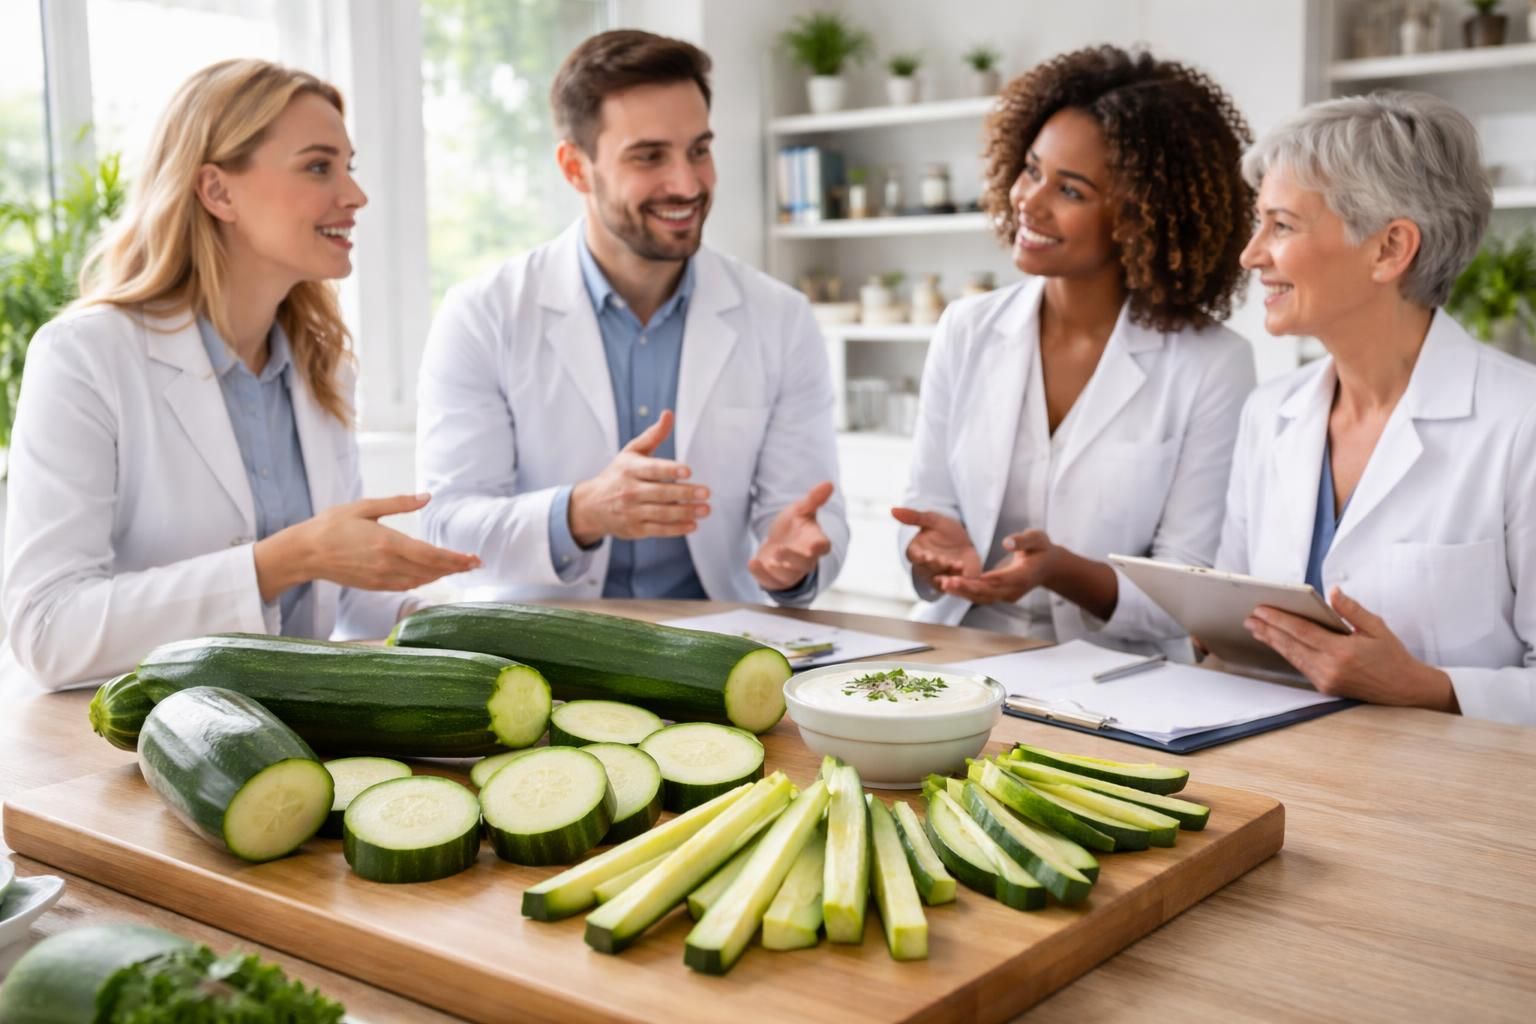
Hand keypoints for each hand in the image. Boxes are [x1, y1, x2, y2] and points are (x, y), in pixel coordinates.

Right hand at [254, 493, 480, 599]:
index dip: (455, 559)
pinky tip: (432, 574)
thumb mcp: (365, 507)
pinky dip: (424, 580)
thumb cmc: (332, 525)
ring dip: (442, 575)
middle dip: (456, 567)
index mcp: (387, 543)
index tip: (474, 558)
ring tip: (459, 568)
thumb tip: (427, 497)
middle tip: (476, 563)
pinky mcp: (375, 586)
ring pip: (421, 580)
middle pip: (431, 570)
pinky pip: (406, 585)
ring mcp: (381, 578)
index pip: (431, 555)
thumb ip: (399, 503)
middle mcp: (387, 565)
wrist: (305, 553)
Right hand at [567, 410, 709, 545]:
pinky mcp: (635, 529)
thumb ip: (653, 435)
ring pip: (662, 513)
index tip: (688, 471)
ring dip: (686, 512)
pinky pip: (659, 530)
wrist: (591, 506)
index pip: (652, 469)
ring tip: (705, 509)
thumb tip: (669, 414)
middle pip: (661, 493)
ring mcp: (632, 511)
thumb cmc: (618, 475)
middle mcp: (629, 491)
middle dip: (685, 493)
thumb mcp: (631, 452)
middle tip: (705, 492)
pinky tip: (693, 524)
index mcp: (630, 469)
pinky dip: (677, 529)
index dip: (670, 470)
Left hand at [749, 481, 833, 590]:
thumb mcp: (801, 510)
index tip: (815, 544)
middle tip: (779, 550)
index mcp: (815, 542)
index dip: (820, 547)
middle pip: (805, 564)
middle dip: (793, 559)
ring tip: (768, 560)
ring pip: (788, 576)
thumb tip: (828, 483)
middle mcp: (806, 559)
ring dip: (777, 570)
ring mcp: (791, 572)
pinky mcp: (776, 579)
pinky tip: (752, 563)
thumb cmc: (794, 526)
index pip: (823, 547)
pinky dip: (761, 575)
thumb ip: (813, 499)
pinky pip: (771, 583)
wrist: (778, 541)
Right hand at [891, 507, 981, 588]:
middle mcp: (924, 567)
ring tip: (958, 566)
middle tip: (945, 561)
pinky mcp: (952, 583)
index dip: (920, 557)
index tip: (927, 556)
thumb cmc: (945, 530)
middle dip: (936, 566)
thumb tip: (893, 509)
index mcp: (916, 551)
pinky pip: (952, 588)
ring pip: (939, 580)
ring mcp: (938, 577)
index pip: (914, 556)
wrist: (966, 541)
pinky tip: (965, 576)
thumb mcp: (932, 520)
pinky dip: (957, 584)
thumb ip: (914, 517)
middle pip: (927, 570)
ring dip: (947, 575)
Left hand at [931, 528, 1058, 604]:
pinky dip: (965, 592)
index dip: (984, 580)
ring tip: (943, 583)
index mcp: (1024, 575)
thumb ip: (1023, 540)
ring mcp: (1007, 595)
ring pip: (982, 597)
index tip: (967, 577)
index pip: (1002, 579)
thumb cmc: (1041, 549)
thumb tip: (1007, 542)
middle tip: (947, 581)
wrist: (1048, 566)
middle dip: (967, 588)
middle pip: (988, 592)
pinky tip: (949, 586)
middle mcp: (1014, 589)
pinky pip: (981, 596)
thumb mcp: (1037, 538)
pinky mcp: (1000, 595)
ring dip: (962, 592)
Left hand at [1245, 588, 1458, 711]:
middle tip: (1250, 618)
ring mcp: (1326, 680)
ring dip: (1273, 642)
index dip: (1279, 620)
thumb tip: (1333, 592)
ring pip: (1293, 657)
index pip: (1302, 632)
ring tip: (1256, 629)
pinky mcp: (1326, 688)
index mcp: (1342, 652)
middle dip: (1268, 630)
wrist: (1405, 689)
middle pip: (1291, 645)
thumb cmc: (1393, 656)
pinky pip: (1301, 667)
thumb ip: (1352, 610)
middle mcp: (1330, 668)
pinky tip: (1277, 644)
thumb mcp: (1377, 627)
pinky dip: (1287, 653)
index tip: (1262, 610)